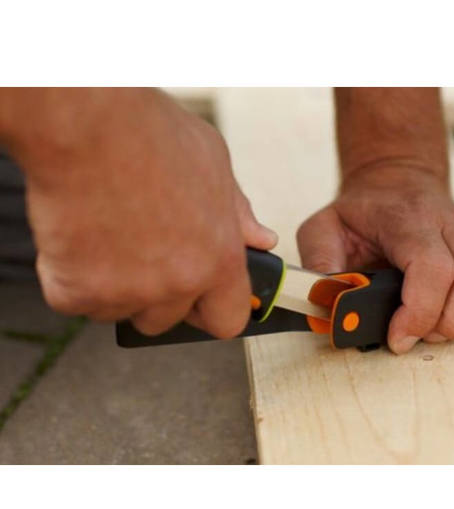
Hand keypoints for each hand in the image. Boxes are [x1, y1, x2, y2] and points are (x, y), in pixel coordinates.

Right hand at [7, 88, 276, 336]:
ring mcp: (127, 292)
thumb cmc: (153, 134)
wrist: (86, 119)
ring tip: (105, 233)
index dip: (211, 311)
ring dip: (110, 285)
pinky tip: (75, 235)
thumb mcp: (215, 165)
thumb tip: (261, 240)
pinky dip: (69, 276)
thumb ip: (238, 214)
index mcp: (219, 261)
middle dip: (154, 295)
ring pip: (118, 310)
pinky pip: (74, 301)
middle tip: (140, 252)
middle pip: (166, 320)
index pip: (227, 320)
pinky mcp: (76, 291)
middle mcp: (178, 284)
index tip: (199, 301)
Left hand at [297, 166, 453, 353]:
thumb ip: (318, 263)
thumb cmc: (359, 213)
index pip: (432, 268)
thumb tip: (325, 304)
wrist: (394, 182)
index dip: (421, 312)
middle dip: (450, 323)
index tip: (399, 338)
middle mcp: (450, 222)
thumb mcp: (321, 229)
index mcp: (406, 220)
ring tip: (446, 323)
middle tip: (421, 334)